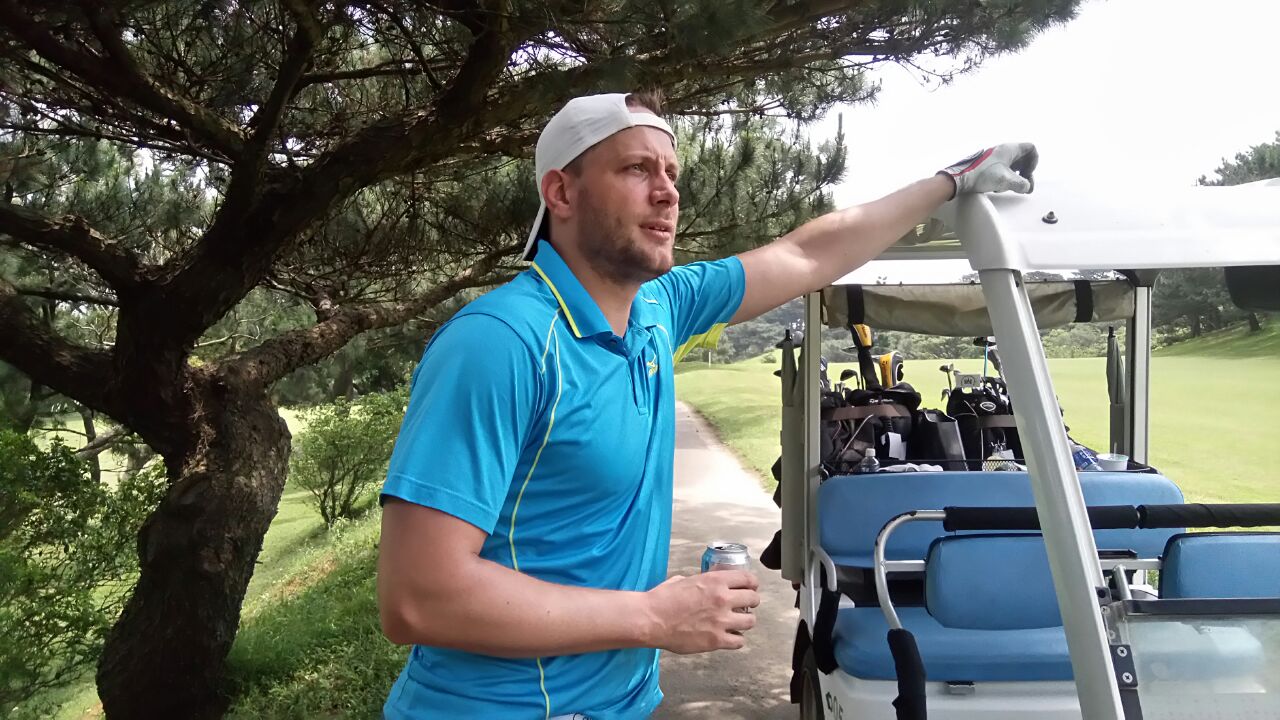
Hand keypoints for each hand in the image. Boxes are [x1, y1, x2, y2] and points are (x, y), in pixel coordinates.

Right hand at [642, 571, 759, 653]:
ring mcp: (721, 621)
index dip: (752, 583)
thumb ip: (700, 581)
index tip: (751, 586)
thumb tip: (704, 584)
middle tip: (746, 604)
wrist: (650, 619)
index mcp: (715, 581)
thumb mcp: (683, 580)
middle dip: (751, 601)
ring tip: (738, 622)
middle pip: (753, 599)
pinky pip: (739, 641)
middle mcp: (722, 599)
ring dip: (746, 620)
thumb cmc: (662, 599)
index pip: (747, 578)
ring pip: (750, 621)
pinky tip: (729, 636)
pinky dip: (736, 639)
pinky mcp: (716, 640)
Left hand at [938, 142, 1037, 198]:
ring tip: (1010, 187)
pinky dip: (1004, 178)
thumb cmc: (982, 176)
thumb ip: (1021, 184)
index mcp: (1009, 149)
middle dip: (1025, 172)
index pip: (1030, 148)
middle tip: (1024, 185)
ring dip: (1014, 177)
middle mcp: (1002, 150)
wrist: (959, 179)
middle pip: (1022, 158)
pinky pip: (1002, 169)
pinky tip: (998, 187)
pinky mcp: (987, 165)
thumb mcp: (1006, 180)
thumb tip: (1026, 187)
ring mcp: (994, 157)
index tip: (1029, 173)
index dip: (1034, 161)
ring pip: (1012, 165)